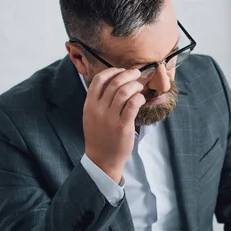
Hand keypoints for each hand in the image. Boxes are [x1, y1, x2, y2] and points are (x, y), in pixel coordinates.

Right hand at [83, 68, 145, 182]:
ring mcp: (110, 118)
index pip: (98, 80)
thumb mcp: (92, 116)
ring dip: (134, 85)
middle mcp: (98, 110)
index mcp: (89, 105)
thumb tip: (112, 82)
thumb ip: (98, 100)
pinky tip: (141, 99)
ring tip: (139, 87)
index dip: (112, 71)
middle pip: (114, 83)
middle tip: (136, 74)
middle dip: (128, 75)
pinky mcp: (122, 126)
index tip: (122, 71)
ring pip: (124, 92)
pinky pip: (132, 105)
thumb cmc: (99, 136)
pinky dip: (138, 98)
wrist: (102, 159)